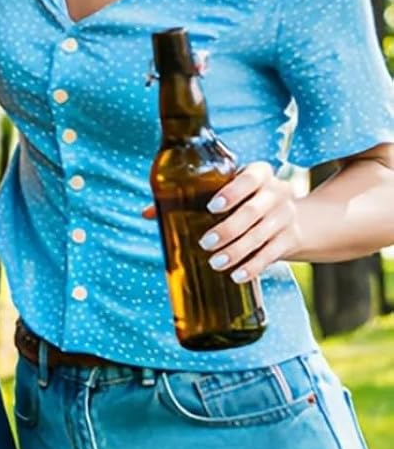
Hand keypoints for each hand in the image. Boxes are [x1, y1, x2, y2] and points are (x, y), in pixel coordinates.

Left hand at [197, 161, 301, 281]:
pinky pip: (271, 255)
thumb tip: (150, 212)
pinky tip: (237, 275)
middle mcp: (276, 192)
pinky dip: (253, 266)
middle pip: (253, 211)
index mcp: (260, 173)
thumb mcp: (232, 189)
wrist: (298, 217)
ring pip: (260, 235)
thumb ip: (193, 197)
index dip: (232, 192)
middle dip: (228, 229)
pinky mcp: (290, 239)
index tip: (211, 207)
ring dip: (236, 251)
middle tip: (205, 243)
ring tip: (215, 262)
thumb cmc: (248, 199)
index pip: (250, 178)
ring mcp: (285, 216)